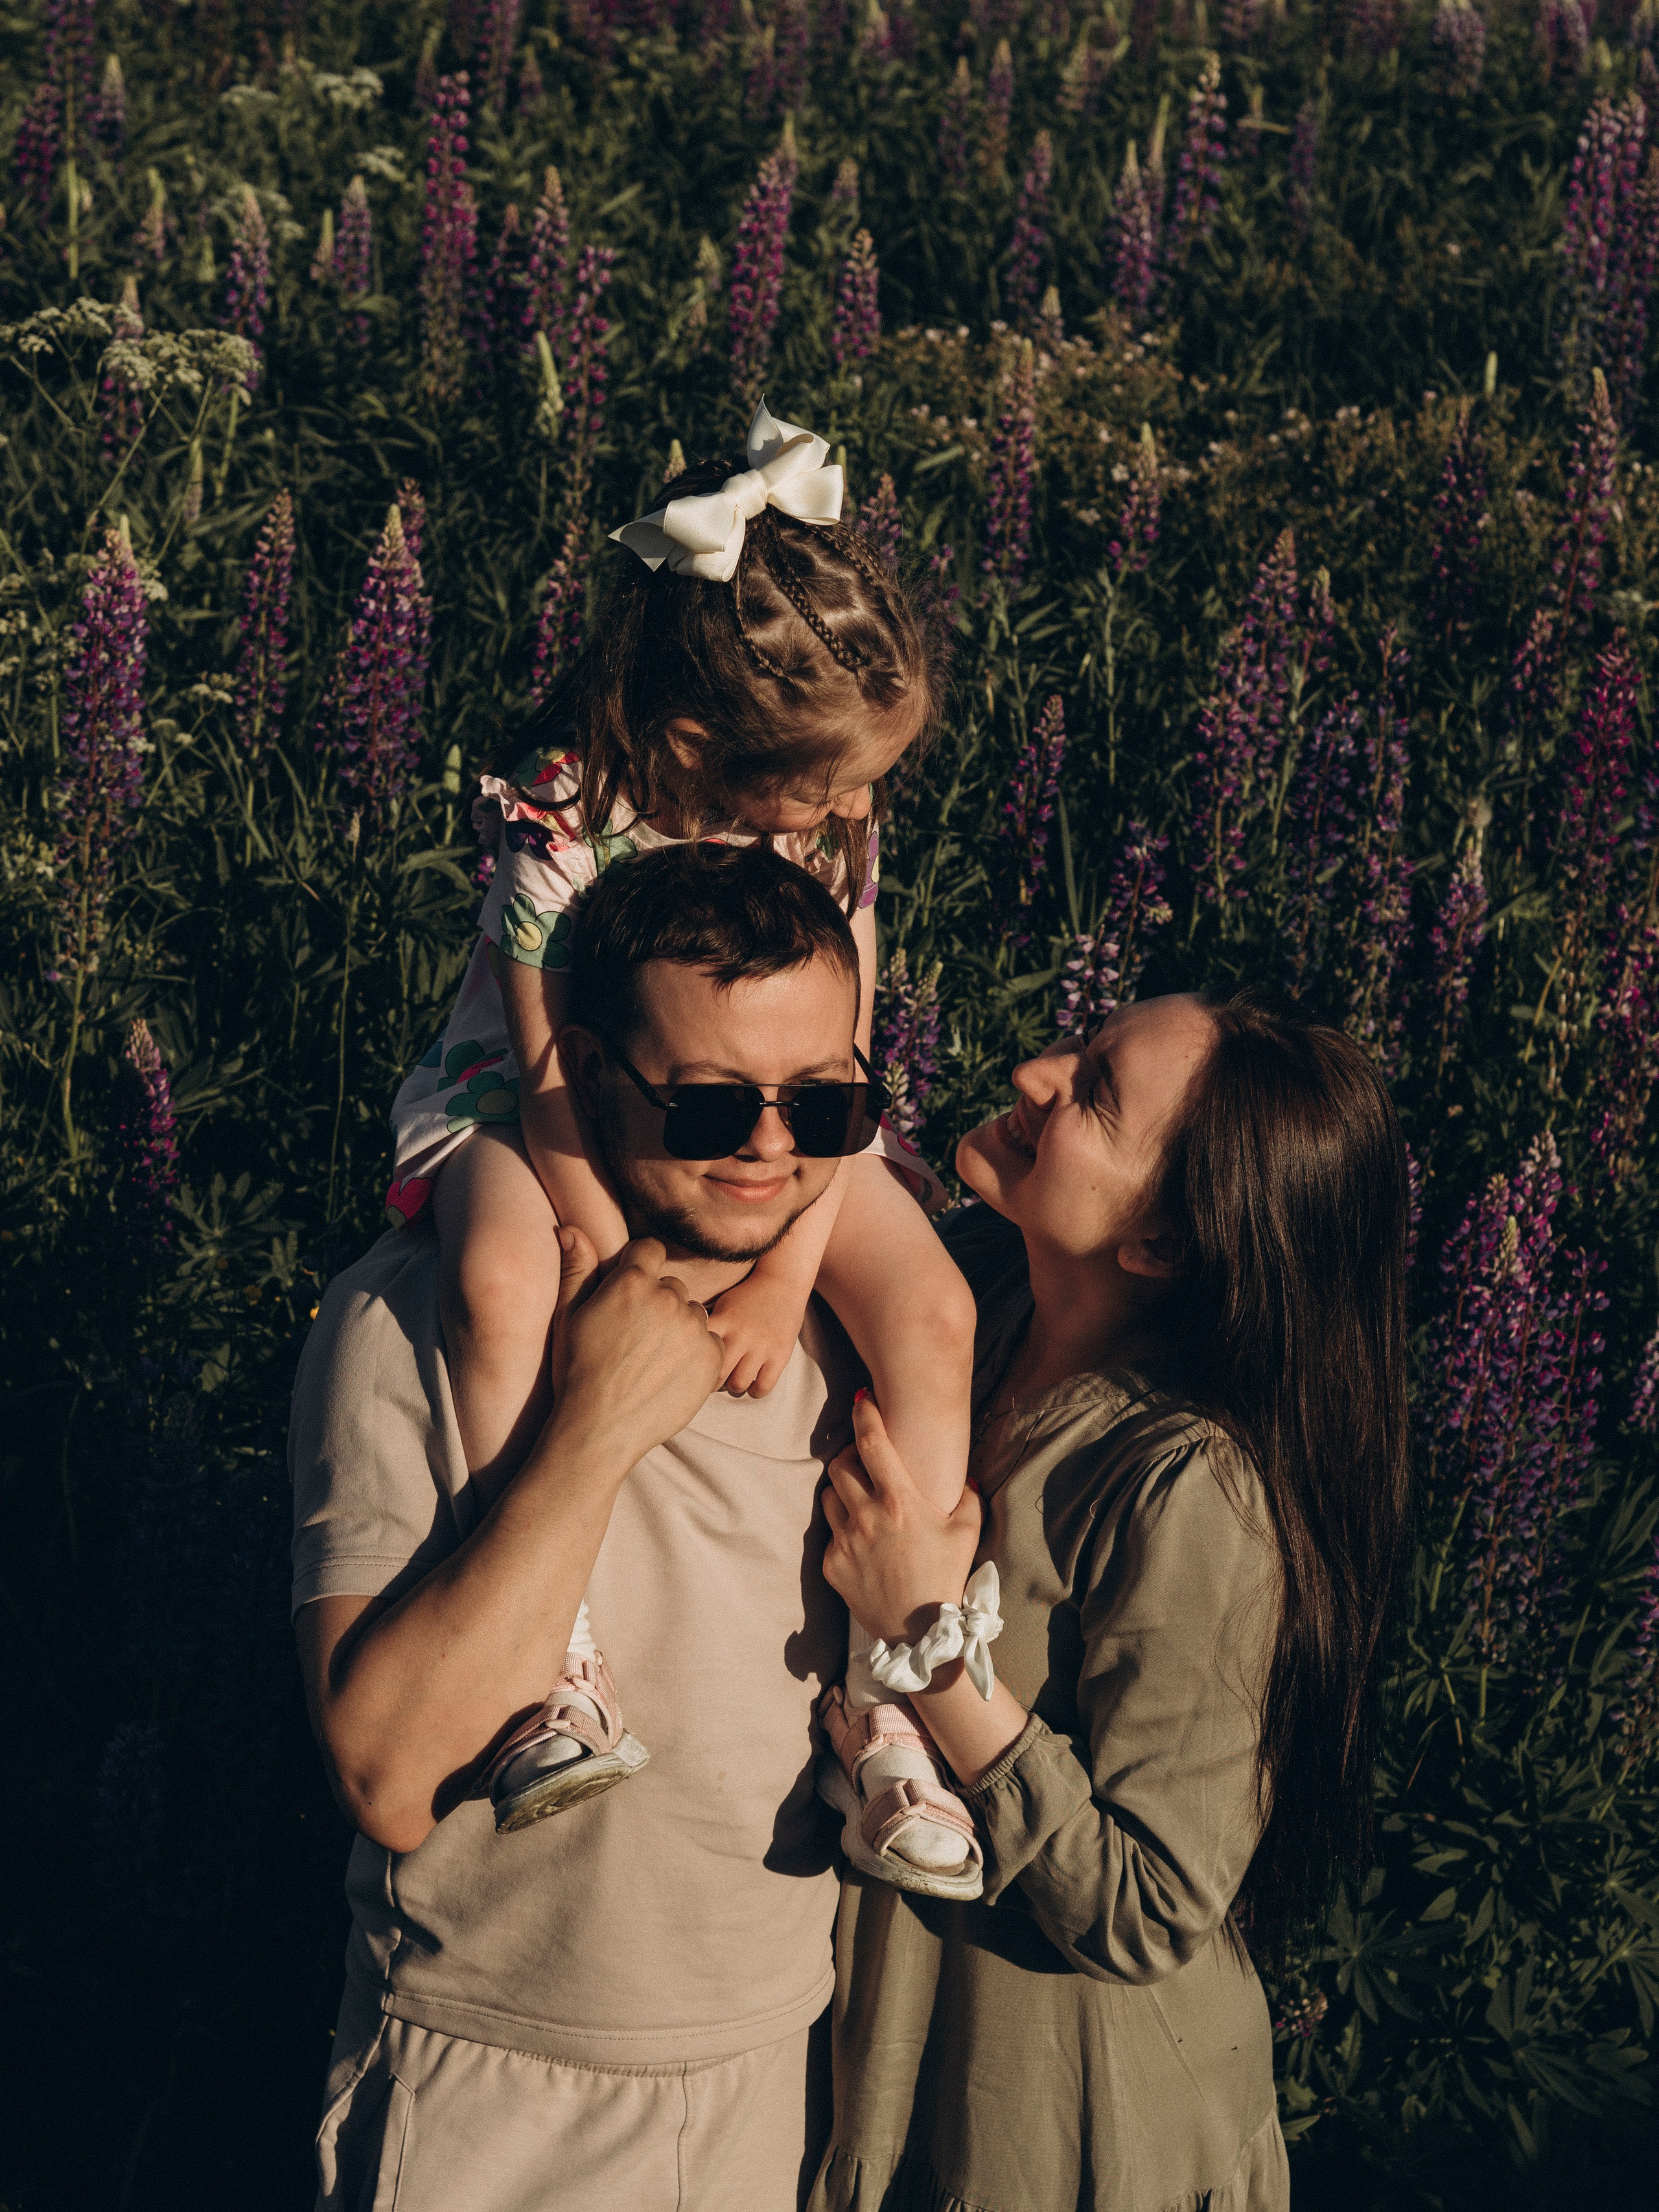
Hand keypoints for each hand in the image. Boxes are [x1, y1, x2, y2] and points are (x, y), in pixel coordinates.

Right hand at [547, 1229, 723, 1473]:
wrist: (599, 1430)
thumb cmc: (577, 1372)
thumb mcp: (567, 1317)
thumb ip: (577, 1269)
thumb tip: (570, 1228)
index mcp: (632, 1282)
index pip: (650, 1249)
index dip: (641, 1266)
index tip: (632, 1291)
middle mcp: (669, 1297)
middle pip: (672, 1285)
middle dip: (658, 1302)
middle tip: (635, 1337)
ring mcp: (694, 1327)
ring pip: (692, 1313)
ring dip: (679, 1328)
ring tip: (651, 1359)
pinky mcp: (712, 1357)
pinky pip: (710, 1341)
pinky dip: (696, 1354)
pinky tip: (669, 1373)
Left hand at [706, 1267, 810, 1397]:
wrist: (783, 1283)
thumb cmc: (747, 1297)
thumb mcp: (723, 1305)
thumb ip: (709, 1326)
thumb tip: (686, 1348)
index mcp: (723, 1321)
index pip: (699, 1350)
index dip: (693, 1364)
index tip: (694, 1369)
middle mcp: (741, 1335)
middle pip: (717, 1373)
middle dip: (711, 1381)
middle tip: (712, 1381)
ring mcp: (761, 1346)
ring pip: (738, 1384)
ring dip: (733, 1386)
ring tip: (733, 1380)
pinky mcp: (780, 1355)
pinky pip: (763, 1386)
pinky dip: (755, 1391)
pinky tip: (752, 1385)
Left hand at [821, 1394, 983, 1645]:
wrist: (922, 1634)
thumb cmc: (947, 1578)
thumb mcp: (967, 1533)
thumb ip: (967, 1497)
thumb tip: (964, 1476)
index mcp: (900, 1502)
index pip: (871, 1442)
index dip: (864, 1414)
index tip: (861, 1398)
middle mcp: (866, 1516)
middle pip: (840, 1464)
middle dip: (848, 1453)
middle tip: (861, 1456)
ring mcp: (845, 1541)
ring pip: (830, 1496)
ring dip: (843, 1490)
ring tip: (861, 1498)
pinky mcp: (831, 1564)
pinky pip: (831, 1533)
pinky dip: (844, 1529)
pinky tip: (863, 1540)